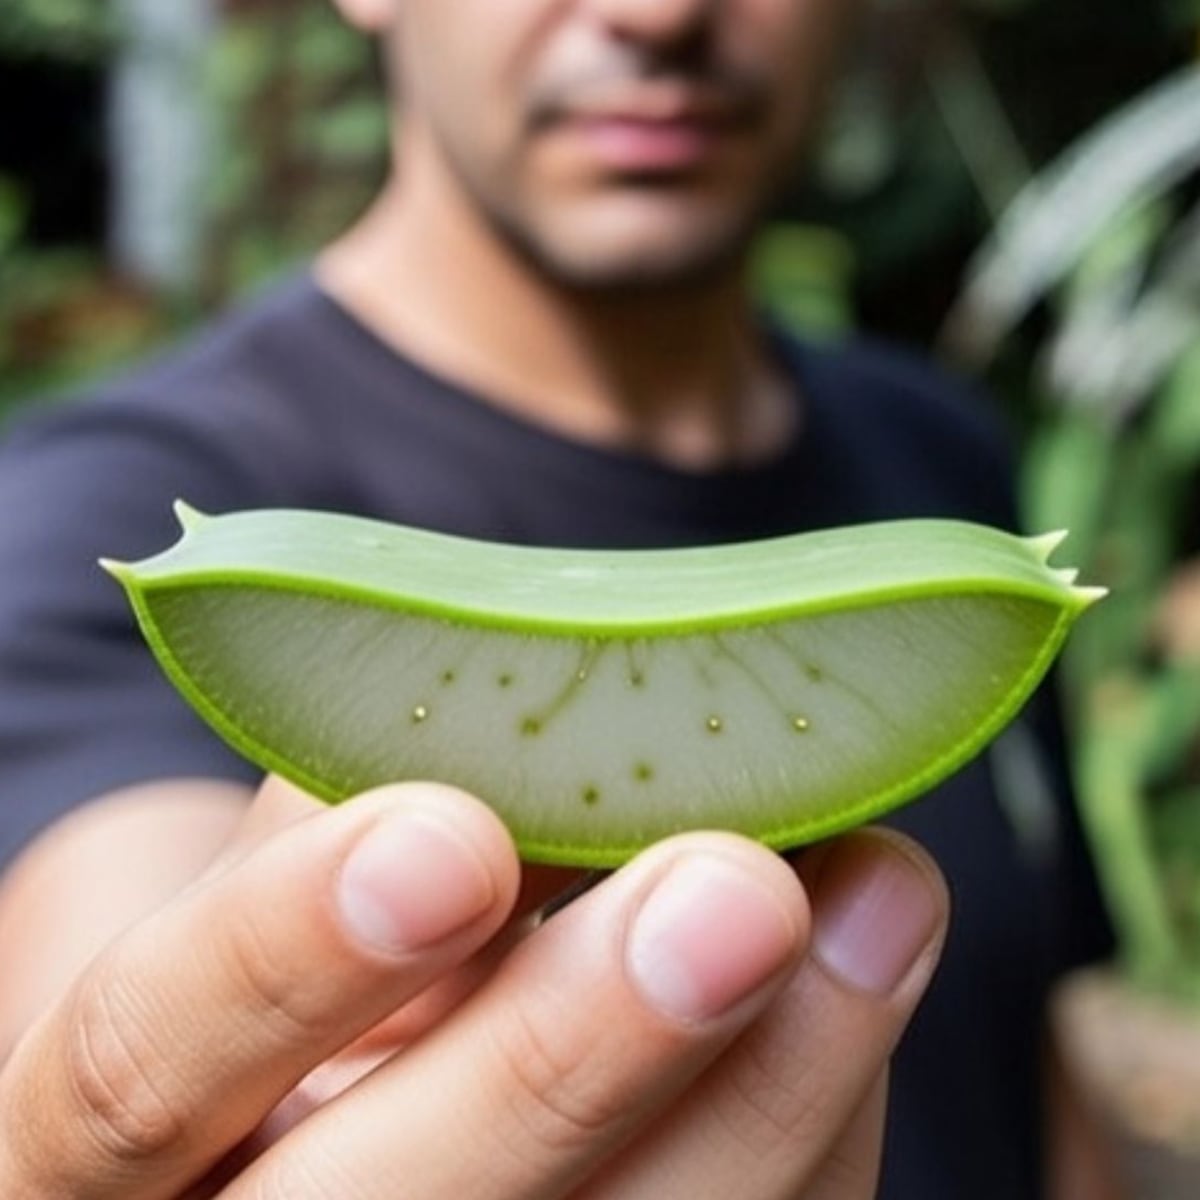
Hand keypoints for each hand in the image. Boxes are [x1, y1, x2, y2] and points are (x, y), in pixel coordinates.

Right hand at [0, 778, 947, 1198]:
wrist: (334, 1086)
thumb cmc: (308, 942)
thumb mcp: (284, 868)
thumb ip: (359, 799)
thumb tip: (544, 678)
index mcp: (124, 1133)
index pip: (144, 1068)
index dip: (284, 956)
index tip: (451, 835)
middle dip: (571, 1052)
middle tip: (738, 888)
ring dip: (767, 1089)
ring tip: (880, 898)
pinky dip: (816, 1126)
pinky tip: (869, 975)